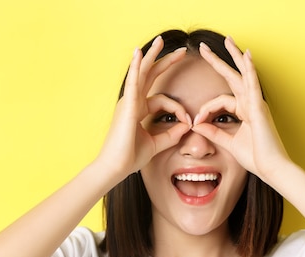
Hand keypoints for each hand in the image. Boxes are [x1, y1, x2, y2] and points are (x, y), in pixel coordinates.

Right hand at [97, 36, 191, 179]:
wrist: (115, 167)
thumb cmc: (130, 157)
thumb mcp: (157, 144)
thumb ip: (172, 134)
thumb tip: (187, 126)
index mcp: (138, 110)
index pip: (163, 100)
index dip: (179, 109)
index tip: (190, 121)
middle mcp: (132, 102)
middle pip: (150, 76)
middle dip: (165, 62)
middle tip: (181, 51)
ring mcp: (128, 102)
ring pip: (142, 73)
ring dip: (152, 56)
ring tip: (162, 41)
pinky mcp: (127, 106)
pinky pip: (132, 82)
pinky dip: (136, 67)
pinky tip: (139, 53)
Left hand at [192, 37, 290, 182]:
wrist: (271, 168)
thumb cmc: (256, 157)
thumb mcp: (229, 143)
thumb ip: (213, 133)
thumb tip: (197, 125)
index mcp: (245, 111)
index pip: (220, 101)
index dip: (205, 109)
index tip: (195, 122)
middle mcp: (251, 104)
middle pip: (232, 77)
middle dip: (219, 61)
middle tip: (204, 47)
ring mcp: (256, 104)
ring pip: (243, 74)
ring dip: (235, 56)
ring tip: (227, 40)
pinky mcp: (259, 108)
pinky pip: (253, 84)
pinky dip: (249, 69)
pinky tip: (246, 55)